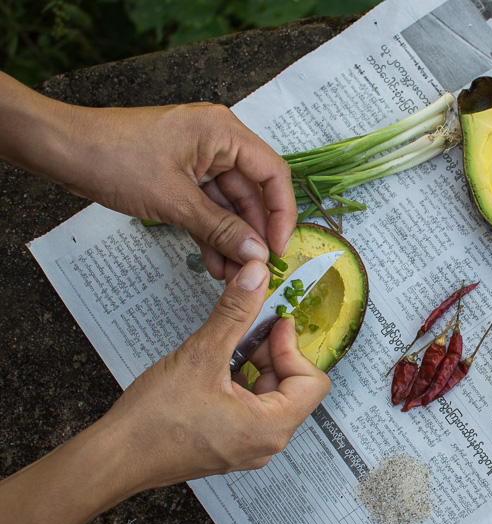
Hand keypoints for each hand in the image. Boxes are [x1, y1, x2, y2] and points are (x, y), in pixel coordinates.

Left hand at [0, 71, 294, 280]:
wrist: (61, 150)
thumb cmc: (113, 158)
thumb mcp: (172, 199)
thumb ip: (219, 228)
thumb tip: (257, 254)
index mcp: (223, 132)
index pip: (272, 174)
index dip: (281, 214)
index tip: (279, 249)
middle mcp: (218, 141)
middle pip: (253, 192)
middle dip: (253, 233)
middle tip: (255, 269)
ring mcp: (200, 158)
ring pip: (229, 204)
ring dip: (232, 239)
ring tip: (232, 274)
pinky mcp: (182, 174)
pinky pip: (207, 206)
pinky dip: (211, 232)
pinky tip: (213, 262)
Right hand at [0, 260, 328, 523]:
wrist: (113, 458)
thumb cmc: (153, 421)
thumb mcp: (200, 355)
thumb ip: (235, 312)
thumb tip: (257, 277)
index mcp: (269, 429)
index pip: (312, 382)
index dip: (293, 348)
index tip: (273, 324)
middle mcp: (265, 443)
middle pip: (293, 386)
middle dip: (271, 353)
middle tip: (246, 329)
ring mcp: (247, 447)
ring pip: (270, 394)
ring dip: (254, 364)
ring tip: (225, 346)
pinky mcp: (229, 444)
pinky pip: (250, 406)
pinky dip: (239, 381)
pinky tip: (214, 366)